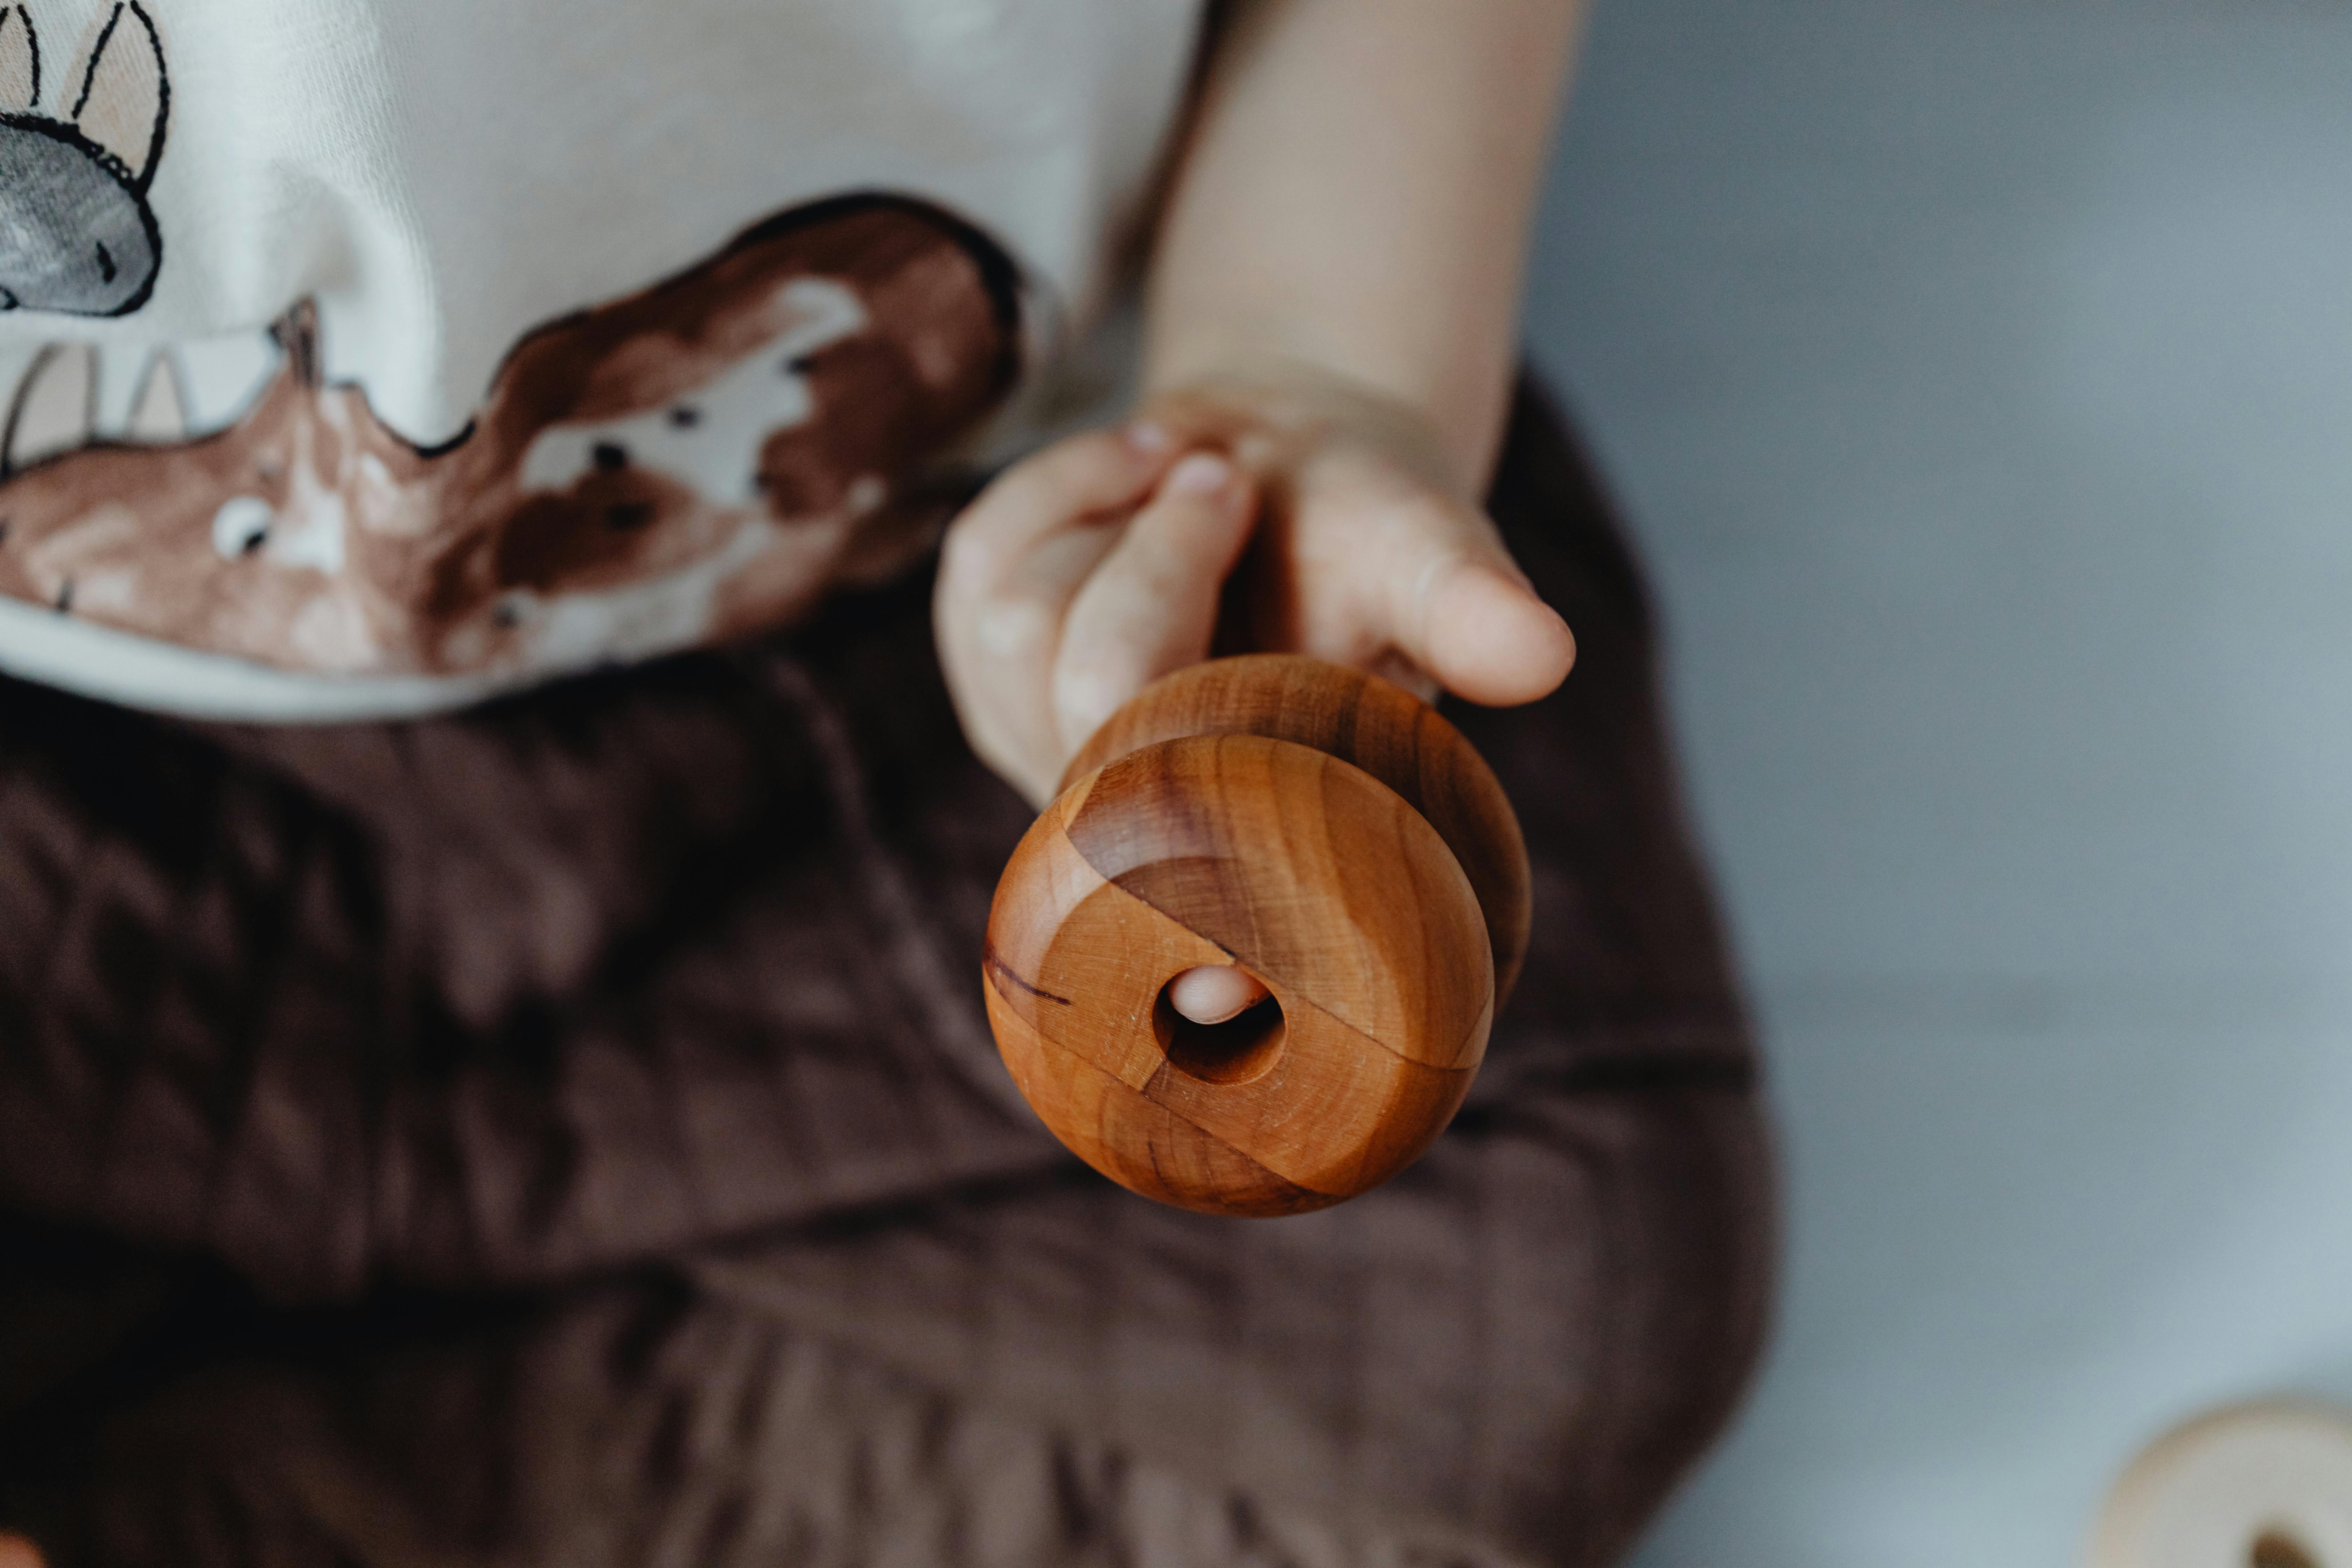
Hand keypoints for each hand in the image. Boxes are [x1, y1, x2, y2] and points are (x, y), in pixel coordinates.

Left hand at [933, 370, 1573, 1022]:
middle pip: (1085, 682)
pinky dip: (1061, 481)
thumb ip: (1469, 611)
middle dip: (1167, 548)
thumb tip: (1541, 653)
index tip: (1208, 611)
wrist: (1294, 476)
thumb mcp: (1433, 558)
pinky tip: (1135, 478)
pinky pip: (978, 556)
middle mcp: (1131, 817)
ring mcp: (1039, 746)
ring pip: (1013, 614)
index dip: (1163, 796)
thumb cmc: (1371, 537)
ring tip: (1200, 479)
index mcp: (1245, 826)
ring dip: (1111, 504)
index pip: (1164, 842)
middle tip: (1234, 485)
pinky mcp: (983, 669)